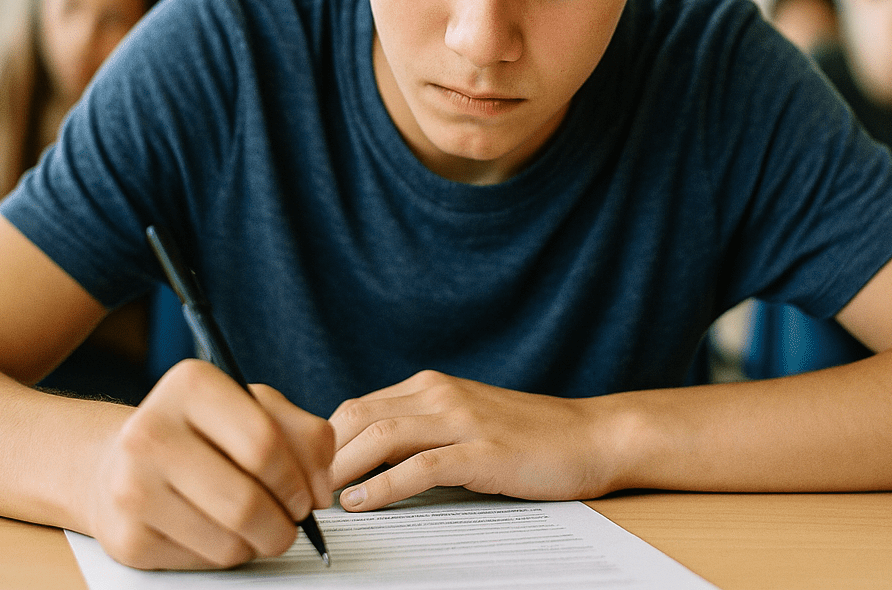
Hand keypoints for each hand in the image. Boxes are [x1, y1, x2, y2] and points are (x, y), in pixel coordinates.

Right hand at [88, 359, 334, 569]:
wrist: (123, 463)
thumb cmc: (203, 433)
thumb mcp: (256, 409)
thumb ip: (305, 435)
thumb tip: (320, 491)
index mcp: (190, 385)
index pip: (263, 444)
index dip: (299, 479)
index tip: (308, 495)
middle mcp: (150, 432)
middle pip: (245, 502)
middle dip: (285, 522)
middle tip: (292, 520)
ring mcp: (132, 487)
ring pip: (228, 542)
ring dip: (260, 543)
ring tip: (258, 526)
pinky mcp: (127, 538)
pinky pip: (203, 563)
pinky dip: (228, 555)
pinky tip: (221, 532)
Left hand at [328, 370, 621, 511]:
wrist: (591, 438)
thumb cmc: (528, 439)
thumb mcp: (464, 422)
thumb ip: (421, 431)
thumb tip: (363, 463)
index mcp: (430, 387)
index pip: (355, 407)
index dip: (322, 444)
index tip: (303, 477)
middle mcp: (439, 394)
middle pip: (356, 418)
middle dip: (321, 458)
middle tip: (300, 494)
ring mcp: (461, 420)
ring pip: (379, 437)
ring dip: (341, 472)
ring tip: (320, 502)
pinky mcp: (480, 451)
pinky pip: (417, 466)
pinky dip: (380, 488)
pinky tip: (360, 505)